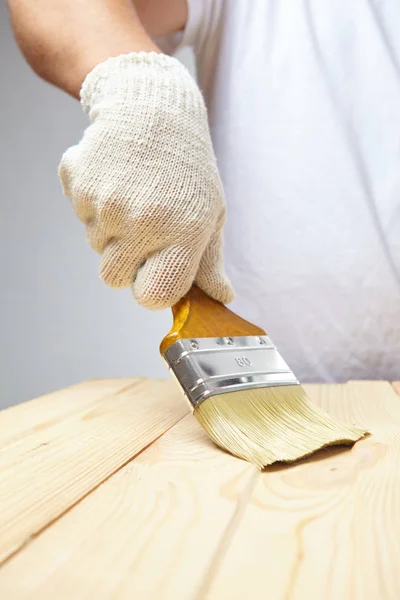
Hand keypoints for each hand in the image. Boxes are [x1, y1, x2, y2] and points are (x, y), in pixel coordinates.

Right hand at [59, 52, 233, 308]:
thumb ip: (210, 261)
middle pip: (114, 278)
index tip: (155, 273)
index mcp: (184, 233)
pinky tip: (114, 178)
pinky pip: (80, 215)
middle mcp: (145, 222)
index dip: (151, 288)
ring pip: (95, 246)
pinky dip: (93, 203)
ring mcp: (108, 203)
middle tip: (143, 224)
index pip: (154, 295)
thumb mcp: (211, 212)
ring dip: (110, 229)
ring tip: (133, 192)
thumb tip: (222, 298)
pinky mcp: (80, 184)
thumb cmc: (188, 167)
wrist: (154, 107)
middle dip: (126, 259)